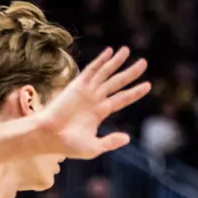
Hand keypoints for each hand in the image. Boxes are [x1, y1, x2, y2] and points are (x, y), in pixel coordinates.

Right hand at [33, 46, 150, 159]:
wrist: (49, 136)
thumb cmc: (68, 145)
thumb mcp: (94, 147)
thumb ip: (110, 142)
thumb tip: (127, 138)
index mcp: (100, 112)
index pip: (122, 99)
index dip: (135, 92)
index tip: (148, 85)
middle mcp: (95, 99)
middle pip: (117, 82)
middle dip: (131, 73)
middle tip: (144, 63)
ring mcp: (87, 91)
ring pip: (106, 73)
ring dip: (116, 61)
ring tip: (128, 50)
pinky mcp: (77, 85)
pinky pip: (92, 70)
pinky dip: (101, 61)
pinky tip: (110, 51)